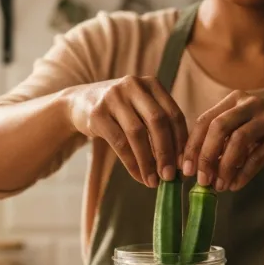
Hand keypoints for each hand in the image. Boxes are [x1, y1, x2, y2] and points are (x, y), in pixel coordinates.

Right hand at [68, 76, 187, 187]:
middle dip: (166, 152)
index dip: (181, 141)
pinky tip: (138, 176)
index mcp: (151, 84)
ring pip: (137, 133)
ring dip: (148, 161)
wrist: (79, 102)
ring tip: (153, 181)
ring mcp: (113, 97)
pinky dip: (131, 163)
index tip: (184, 164)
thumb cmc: (119, 111)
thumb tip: (179, 163)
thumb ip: (159, 127)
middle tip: (170, 176)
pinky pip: (119, 142)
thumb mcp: (141, 108)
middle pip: (158, 121)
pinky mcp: (97, 113)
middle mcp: (134, 85)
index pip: (173, 113)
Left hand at [182, 91, 263, 191]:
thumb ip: (220, 145)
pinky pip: (258, 156)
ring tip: (220, 186)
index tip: (185, 170)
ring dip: (225, 167)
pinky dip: (244, 173)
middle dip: (206, 156)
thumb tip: (195, 169)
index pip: (205, 120)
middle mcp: (251, 104)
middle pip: (218, 127)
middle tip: (201, 180)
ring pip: (238, 141)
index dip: (192, 146)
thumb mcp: (242, 134)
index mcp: (235, 100)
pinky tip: (236, 185)